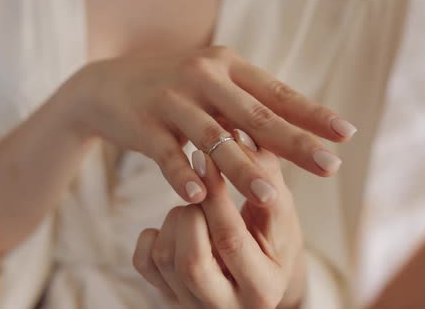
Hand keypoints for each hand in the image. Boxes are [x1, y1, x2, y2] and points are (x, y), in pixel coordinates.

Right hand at [59, 47, 355, 203]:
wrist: (105, 84)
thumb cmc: (170, 88)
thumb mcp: (209, 83)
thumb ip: (244, 102)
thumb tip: (293, 130)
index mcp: (226, 66)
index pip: (276, 92)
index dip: (311, 114)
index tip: (345, 134)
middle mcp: (202, 77)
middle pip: (254, 116)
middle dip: (295, 143)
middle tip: (330, 167)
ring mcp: (171, 100)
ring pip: (213, 139)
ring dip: (242, 169)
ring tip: (268, 196)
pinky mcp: (143, 124)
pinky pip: (166, 154)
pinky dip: (182, 174)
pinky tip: (198, 196)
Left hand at [132, 131, 305, 308]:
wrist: (260, 275)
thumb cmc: (274, 240)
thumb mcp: (280, 212)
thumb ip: (265, 176)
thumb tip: (242, 132)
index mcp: (263, 288)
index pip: (229, 239)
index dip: (215, 194)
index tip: (206, 156)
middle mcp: (226, 306)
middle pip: (191, 262)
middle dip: (192, 213)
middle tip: (200, 186)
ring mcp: (192, 304)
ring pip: (165, 260)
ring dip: (175, 220)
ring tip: (195, 209)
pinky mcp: (168, 295)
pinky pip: (145, 264)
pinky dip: (154, 237)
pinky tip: (175, 227)